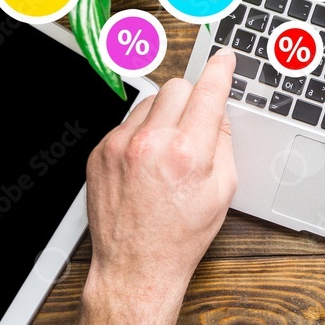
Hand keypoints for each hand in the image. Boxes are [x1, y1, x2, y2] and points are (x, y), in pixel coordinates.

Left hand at [83, 47, 238, 311]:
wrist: (136, 266)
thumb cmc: (180, 235)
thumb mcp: (222, 190)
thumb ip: (223, 142)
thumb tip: (219, 111)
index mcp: (186, 153)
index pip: (208, 92)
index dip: (221, 71)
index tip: (224, 59)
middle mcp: (150, 144)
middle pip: (178, 87)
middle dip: (192, 99)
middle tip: (196, 124)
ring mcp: (119, 146)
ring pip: (151, 101)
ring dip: (165, 115)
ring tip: (168, 151)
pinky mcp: (100, 152)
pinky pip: (128, 121)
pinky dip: (142, 132)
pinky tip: (147, 161)